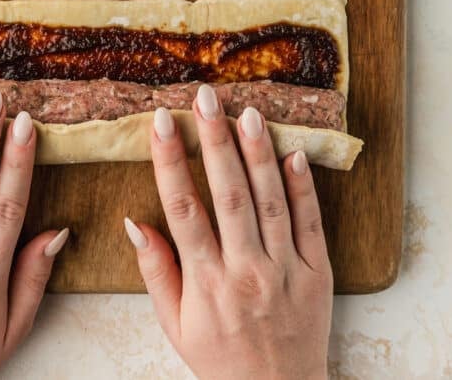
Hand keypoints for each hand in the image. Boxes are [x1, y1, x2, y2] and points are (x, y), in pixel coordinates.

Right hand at [125, 88, 332, 379]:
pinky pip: (310, 222)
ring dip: (257, 153)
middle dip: (214, 140)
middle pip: (229, 194)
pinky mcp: (318, 273)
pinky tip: (292, 152)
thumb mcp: (175, 324)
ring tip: (247, 112)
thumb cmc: (221, 358)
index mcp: (207, 282)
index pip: (183, 208)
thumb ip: (155, 271)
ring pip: (270, 201)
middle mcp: (246, 271)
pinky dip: (303, 186)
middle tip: (206, 98)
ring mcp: (285, 271)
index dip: (170, 160)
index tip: (161, 121)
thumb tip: (132, 221)